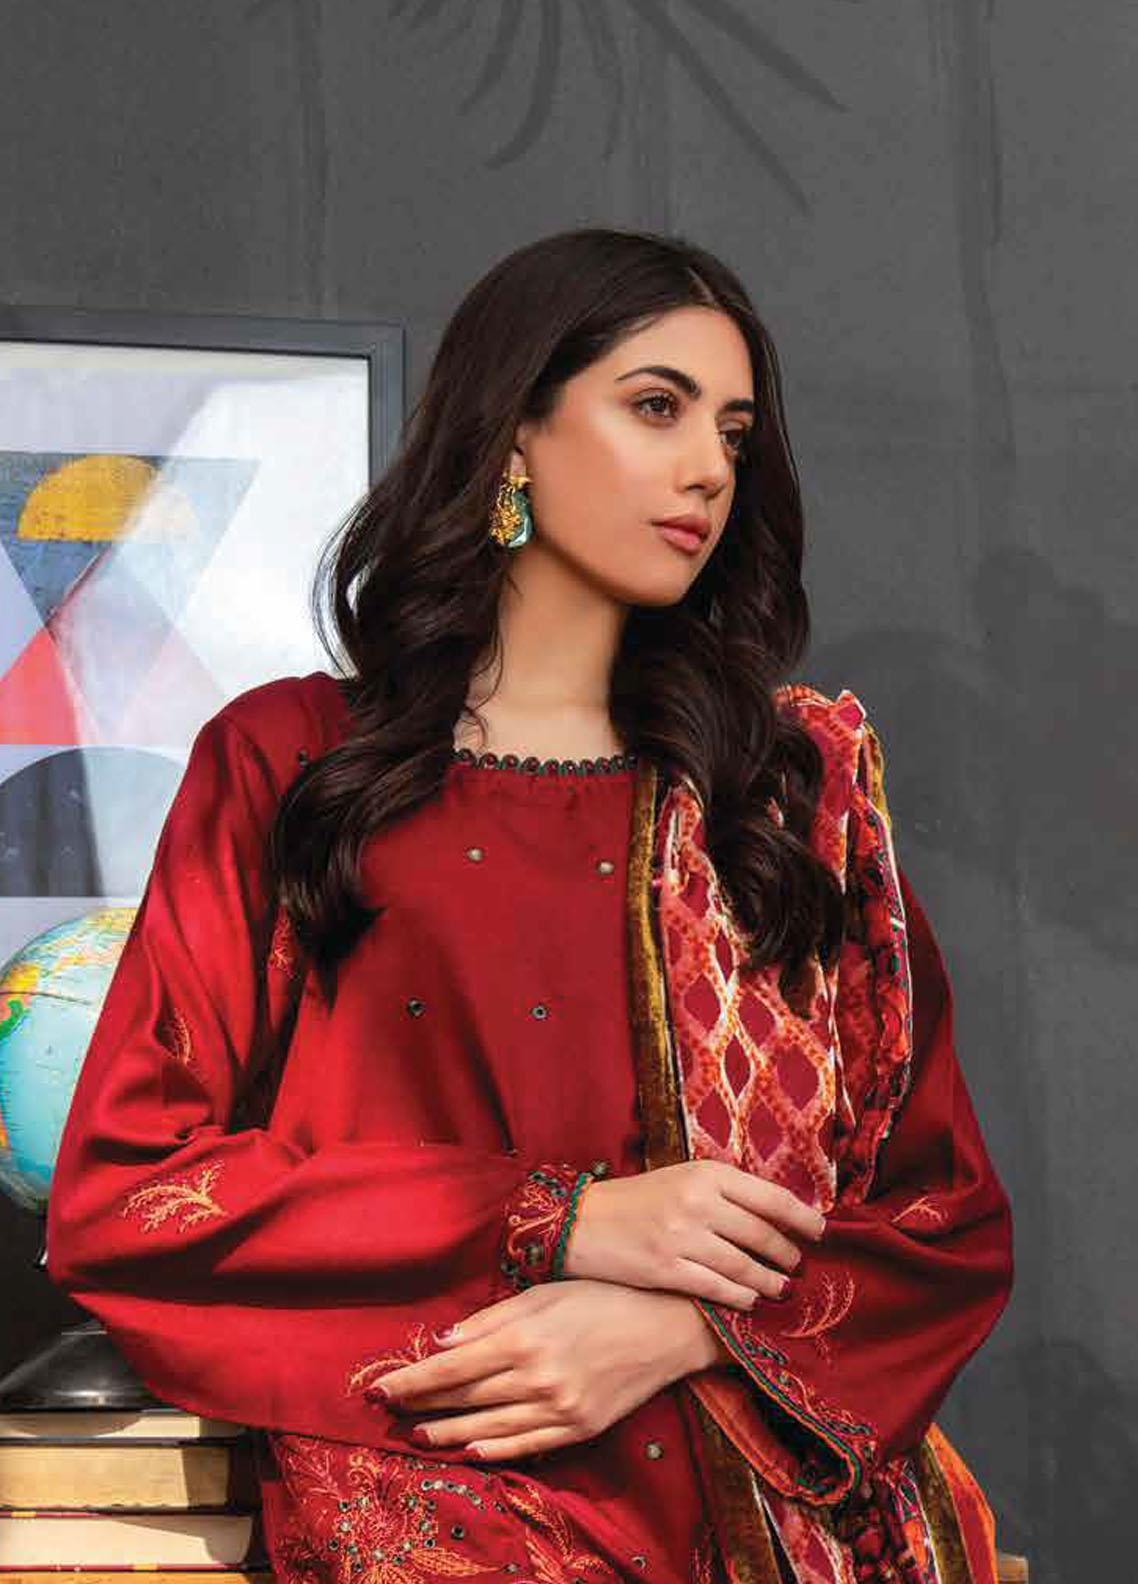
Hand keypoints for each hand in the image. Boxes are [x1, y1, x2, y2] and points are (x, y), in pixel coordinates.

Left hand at [368, 1280, 718, 1460]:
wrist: (669, 1324)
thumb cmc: (605, 1295)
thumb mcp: (545, 1293)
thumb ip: (492, 1319)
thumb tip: (442, 1340)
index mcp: (524, 1336)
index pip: (450, 1366)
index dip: (411, 1379)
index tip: (377, 1387)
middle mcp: (537, 1376)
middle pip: (464, 1396)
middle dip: (420, 1402)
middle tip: (387, 1408)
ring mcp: (559, 1407)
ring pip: (488, 1426)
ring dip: (447, 1430)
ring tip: (417, 1433)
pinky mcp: (580, 1427)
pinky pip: (527, 1444)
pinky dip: (494, 1449)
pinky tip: (469, 1449)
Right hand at [565, 1158, 825, 1307]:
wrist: (581, 1221)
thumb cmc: (637, 1201)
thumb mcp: (681, 1180)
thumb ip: (724, 1193)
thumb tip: (775, 1216)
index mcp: (706, 1174)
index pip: (772, 1198)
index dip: (803, 1219)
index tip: (820, 1232)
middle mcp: (698, 1202)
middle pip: (764, 1235)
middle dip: (788, 1255)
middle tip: (799, 1266)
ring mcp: (683, 1237)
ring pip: (745, 1267)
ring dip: (771, 1281)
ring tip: (782, 1289)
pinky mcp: (667, 1269)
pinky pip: (719, 1289)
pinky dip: (742, 1298)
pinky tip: (751, 1302)